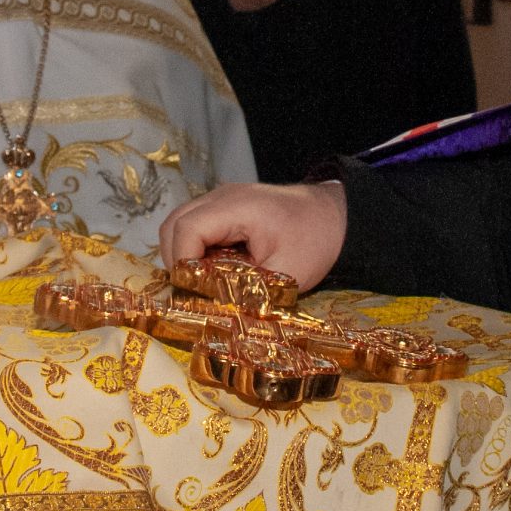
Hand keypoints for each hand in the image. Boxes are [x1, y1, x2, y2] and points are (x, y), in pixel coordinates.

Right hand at [159, 181, 346, 289]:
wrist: (338, 217)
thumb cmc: (316, 241)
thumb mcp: (287, 275)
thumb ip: (248, 293)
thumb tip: (216, 314)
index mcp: (236, 207)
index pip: (186, 229)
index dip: (182, 263)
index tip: (194, 291)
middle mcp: (222, 197)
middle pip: (172, 224)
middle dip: (176, 261)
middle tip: (194, 291)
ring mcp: (221, 199)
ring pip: (179, 224)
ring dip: (183, 254)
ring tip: (203, 282)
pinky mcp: (224, 208)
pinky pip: (194, 225)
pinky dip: (194, 248)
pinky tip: (214, 269)